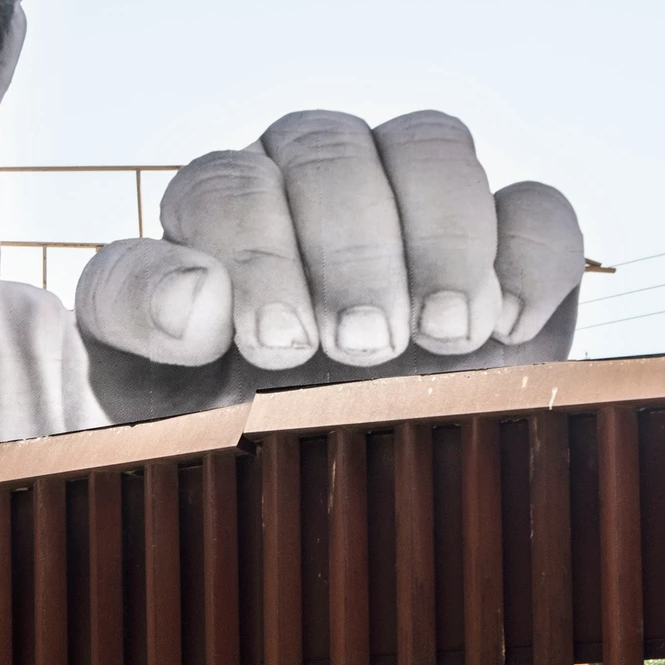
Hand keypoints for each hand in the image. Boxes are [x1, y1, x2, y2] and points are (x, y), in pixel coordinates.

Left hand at [74, 110, 583, 411]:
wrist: (310, 520)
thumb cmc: (206, 444)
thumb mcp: (130, 390)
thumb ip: (127, 313)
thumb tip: (194, 290)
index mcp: (218, 215)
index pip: (227, 185)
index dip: (256, 253)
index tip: (278, 346)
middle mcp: (313, 191)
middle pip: (331, 148)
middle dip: (350, 249)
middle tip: (363, 348)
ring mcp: (415, 213)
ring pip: (433, 145)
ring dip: (440, 238)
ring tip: (443, 338)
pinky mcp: (509, 257)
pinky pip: (537, 209)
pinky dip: (530, 257)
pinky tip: (507, 331)